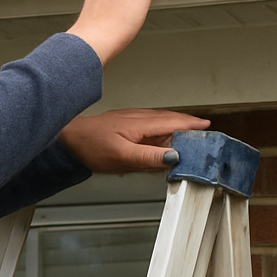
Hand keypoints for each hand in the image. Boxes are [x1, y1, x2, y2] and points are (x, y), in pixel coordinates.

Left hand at [59, 108, 210, 173]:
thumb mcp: (122, 157)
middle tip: (204, 133)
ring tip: (189, 135)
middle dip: (188, 125)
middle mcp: (138, 118)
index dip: (192, 125)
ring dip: (176, 126)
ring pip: (160, 122)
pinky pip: (150, 125)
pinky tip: (162, 138)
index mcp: (141, 124)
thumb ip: (149, 158)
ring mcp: (131, 120)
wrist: (69, 140)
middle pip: (170, 120)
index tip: (207, 128)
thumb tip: (174, 157)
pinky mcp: (125, 125)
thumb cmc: (91, 147)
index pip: (173, 122)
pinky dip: (162, 129)